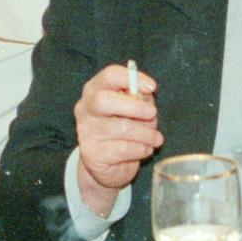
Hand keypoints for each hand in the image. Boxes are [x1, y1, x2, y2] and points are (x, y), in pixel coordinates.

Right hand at [75, 63, 161, 215]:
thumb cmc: (124, 128)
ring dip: (146, 134)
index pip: (109, 75)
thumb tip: (145, 92)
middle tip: (152, 113)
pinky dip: (141, 149)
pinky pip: (124, 149)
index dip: (132, 78)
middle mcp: (85, 108)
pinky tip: (145, 149)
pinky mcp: (92, 154)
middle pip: (104, 100)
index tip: (152, 87)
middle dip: (135, 107)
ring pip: (122, 128)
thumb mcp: (134, 109)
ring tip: (156, 138)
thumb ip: (140, 98)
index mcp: (95, 90)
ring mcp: (85, 132)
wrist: (109, 165)